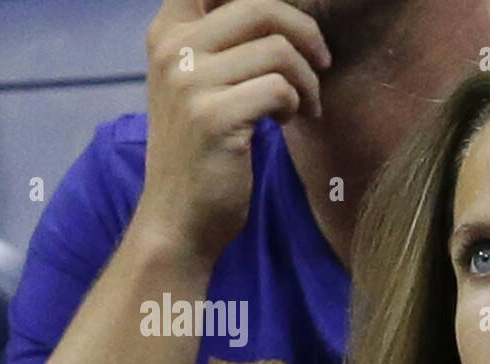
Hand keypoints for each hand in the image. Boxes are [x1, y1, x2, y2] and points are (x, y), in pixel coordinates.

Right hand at [135, 0, 331, 261]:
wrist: (180, 217)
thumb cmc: (201, 150)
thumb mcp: (196, 83)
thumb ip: (222, 42)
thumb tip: (281, 15)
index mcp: (167, 32)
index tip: (286, 27)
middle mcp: (172, 48)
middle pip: (259, 6)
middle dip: (306, 33)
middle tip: (322, 63)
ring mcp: (189, 81)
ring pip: (279, 51)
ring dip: (306, 81)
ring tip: (302, 107)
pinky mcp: (214, 117)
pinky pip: (280, 89)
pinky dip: (297, 106)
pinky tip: (286, 122)